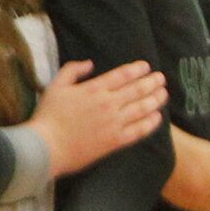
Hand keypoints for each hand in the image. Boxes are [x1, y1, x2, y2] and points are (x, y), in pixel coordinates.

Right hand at [30, 58, 167, 174]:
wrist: (46, 147)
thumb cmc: (48, 117)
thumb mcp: (55, 86)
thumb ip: (72, 70)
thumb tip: (90, 63)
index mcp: (95, 89)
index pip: (123, 75)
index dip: (137, 69)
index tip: (146, 67)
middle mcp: (109, 104)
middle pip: (138, 89)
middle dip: (152, 82)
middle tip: (161, 78)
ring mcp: (114, 123)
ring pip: (142, 108)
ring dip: (155, 99)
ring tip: (163, 94)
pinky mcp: (115, 141)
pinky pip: (139, 130)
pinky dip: (151, 123)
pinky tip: (157, 117)